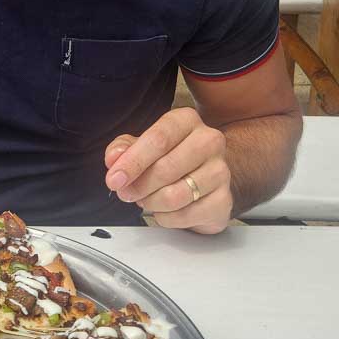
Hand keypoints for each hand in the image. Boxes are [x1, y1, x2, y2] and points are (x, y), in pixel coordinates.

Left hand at [104, 108, 232, 234]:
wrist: (206, 176)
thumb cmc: (171, 157)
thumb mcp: (143, 146)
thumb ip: (124, 149)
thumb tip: (114, 158)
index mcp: (186, 120)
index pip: (158, 139)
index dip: (133, 162)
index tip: (115, 178)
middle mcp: (209, 141)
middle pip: (166, 168)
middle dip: (139, 186)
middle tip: (126, 193)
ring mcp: (220, 171)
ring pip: (176, 195)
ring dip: (152, 202)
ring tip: (146, 199)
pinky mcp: (224, 199)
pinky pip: (186, 215)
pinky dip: (167, 217)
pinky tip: (164, 210)